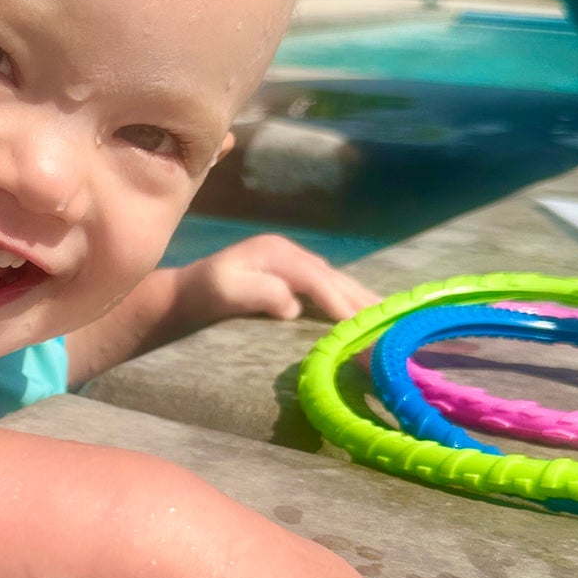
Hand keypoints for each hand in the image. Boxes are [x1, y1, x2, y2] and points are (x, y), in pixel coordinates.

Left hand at [179, 233, 376, 326]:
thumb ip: (258, 292)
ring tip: (389, 320)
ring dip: (361, 300)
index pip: (316, 278)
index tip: (358, 325)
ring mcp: (294, 262)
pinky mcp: (294, 276)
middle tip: (390, 325)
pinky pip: (329, 287)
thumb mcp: (224, 290)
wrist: (187, 293)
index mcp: (277, 253)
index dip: (338, 301)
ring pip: (337, 281)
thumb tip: (292, 305)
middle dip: (361, 300)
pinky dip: (349, 300)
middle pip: (334, 277)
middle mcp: (291, 253)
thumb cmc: (204, 293)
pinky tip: (366, 314)